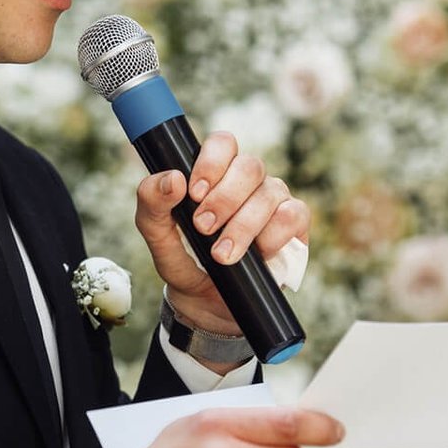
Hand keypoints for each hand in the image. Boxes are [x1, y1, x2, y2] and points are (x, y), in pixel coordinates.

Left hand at [134, 131, 308, 333]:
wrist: (207, 305)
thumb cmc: (184, 260)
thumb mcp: (157, 236)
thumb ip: (152, 204)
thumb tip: (172, 179)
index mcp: (216, 173)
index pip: (223, 143)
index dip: (212, 161)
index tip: (194, 192)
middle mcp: (248, 181)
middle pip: (250, 166)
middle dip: (224, 198)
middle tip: (203, 227)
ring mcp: (274, 200)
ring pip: (270, 192)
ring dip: (243, 225)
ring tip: (221, 254)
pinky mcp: (294, 226)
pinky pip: (293, 215)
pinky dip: (273, 236)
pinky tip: (258, 254)